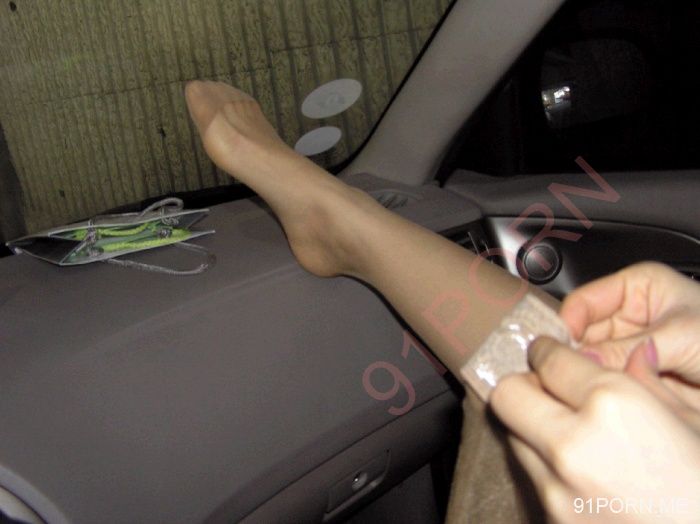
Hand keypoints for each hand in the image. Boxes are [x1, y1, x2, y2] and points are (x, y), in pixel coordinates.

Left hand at [491, 337, 699, 522]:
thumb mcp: (695, 424)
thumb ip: (651, 384)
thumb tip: (636, 353)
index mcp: (613, 406)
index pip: (547, 359)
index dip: (546, 350)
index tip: (549, 352)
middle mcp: (572, 445)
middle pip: (508, 394)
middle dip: (525, 385)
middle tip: (549, 389)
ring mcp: (556, 490)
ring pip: (514, 436)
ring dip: (533, 427)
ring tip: (572, 436)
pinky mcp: (551, 521)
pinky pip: (533, 478)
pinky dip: (548, 467)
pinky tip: (584, 476)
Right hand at [559, 262, 699, 416]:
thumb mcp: (681, 336)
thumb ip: (629, 347)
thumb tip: (582, 360)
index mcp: (637, 288)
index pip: (583, 301)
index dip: (566, 324)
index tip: (554, 349)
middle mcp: (629, 316)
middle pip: (582, 332)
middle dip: (573, 353)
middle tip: (557, 373)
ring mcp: (632, 347)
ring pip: (591, 359)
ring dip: (586, 373)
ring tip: (578, 387)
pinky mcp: (638, 376)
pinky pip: (609, 381)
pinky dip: (602, 390)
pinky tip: (598, 397)